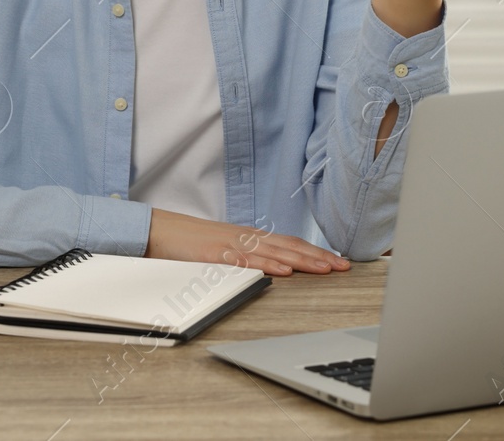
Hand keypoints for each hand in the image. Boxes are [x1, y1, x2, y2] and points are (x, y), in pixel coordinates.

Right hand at [144, 208, 350, 275]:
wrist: (160, 230)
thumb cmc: (192, 243)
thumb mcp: (226, 248)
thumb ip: (250, 256)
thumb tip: (276, 267)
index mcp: (250, 238)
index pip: (290, 243)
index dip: (315, 252)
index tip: (338, 262)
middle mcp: (246, 238)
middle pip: (289, 246)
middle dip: (318, 257)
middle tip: (343, 267)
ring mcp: (231, 244)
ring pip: (273, 252)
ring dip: (301, 261)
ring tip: (324, 269)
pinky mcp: (215, 254)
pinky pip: (245, 260)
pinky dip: (265, 266)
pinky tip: (282, 272)